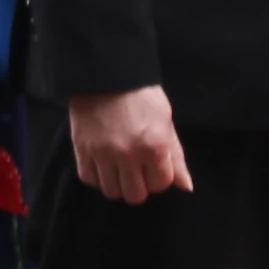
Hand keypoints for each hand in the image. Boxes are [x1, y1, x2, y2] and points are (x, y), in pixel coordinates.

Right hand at [71, 83, 191, 201]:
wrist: (106, 73)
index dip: (159, 177)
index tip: (154, 166)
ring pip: (112, 192)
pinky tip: (103, 163)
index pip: (161, 184)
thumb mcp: (166, 122)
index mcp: (155, 145)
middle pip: (136, 195)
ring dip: (118, 183)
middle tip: (137, 169)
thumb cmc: (141, 95)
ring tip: (119, 168)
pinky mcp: (82, 150)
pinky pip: (90, 180)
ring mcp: (103, 154)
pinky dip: (97, 176)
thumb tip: (186, 187)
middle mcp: (129, 154)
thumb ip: (176, 157)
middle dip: (139, 185)